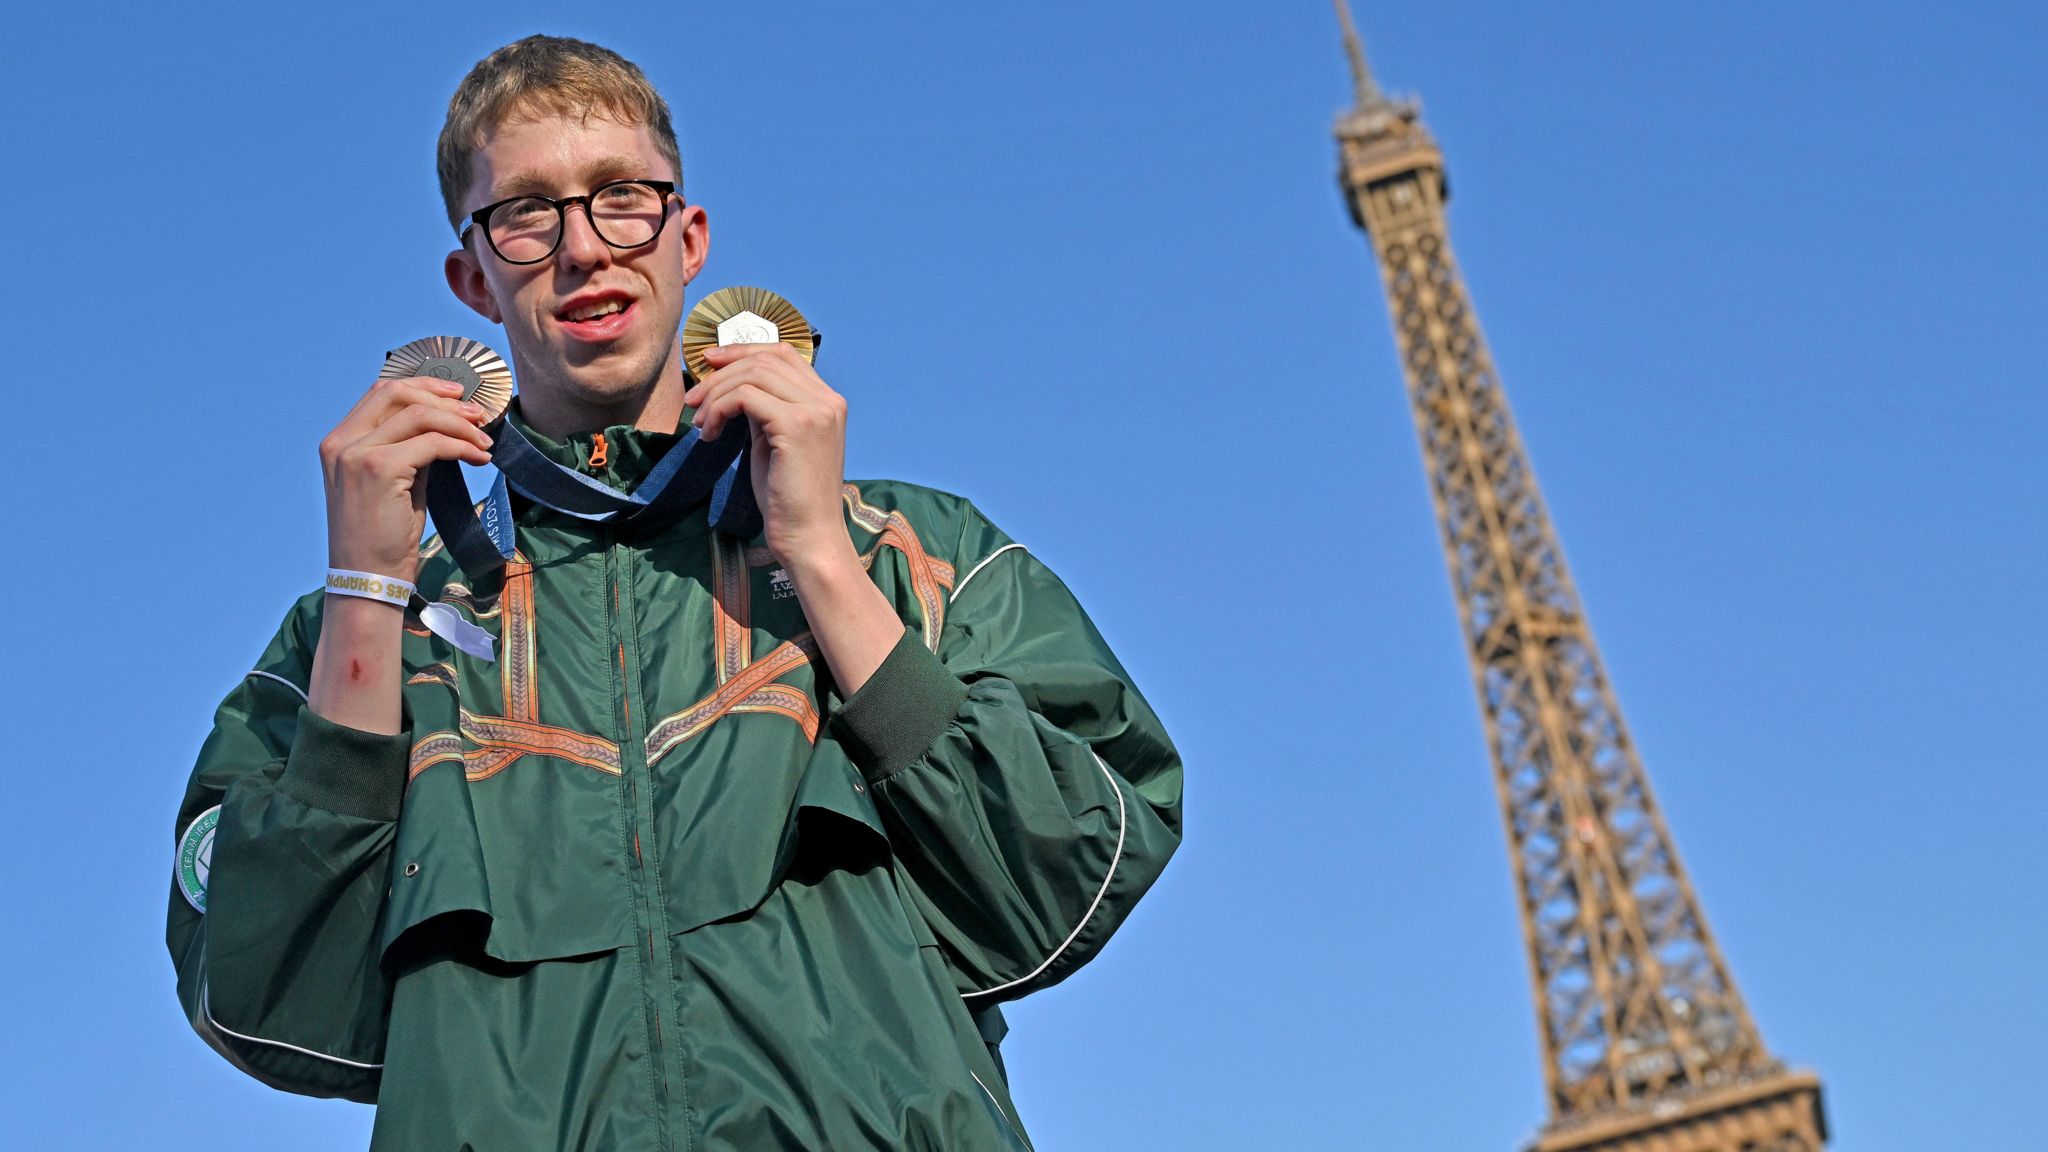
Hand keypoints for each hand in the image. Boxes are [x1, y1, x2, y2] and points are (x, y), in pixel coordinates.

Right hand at [319, 376, 493, 582]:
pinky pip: (432, 443)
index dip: (423, 387)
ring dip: (459, 424)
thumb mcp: (392, 482)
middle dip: (443, 399)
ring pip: (419, 415)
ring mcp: (356, 453)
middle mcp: (341, 442)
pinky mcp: (378, 469)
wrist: (368, 578)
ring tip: (484, 441)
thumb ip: (407, 449)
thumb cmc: (382, 537)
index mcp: (339, 442)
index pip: (381, 393)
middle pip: (397, 393)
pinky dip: (461, 446)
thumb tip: (445, 425)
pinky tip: (479, 457)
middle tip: (478, 415)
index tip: (457, 395)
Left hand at [686, 342, 851, 569]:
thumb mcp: (775, 442)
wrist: (808, 537)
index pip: (783, 353)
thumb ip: (764, 409)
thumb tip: (731, 384)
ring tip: (701, 423)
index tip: (708, 363)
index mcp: (827, 401)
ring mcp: (816, 411)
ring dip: (716, 394)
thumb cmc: (789, 498)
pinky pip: (745, 397)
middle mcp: (827, 400)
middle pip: (765, 359)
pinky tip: (710, 434)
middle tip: (693, 399)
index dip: (742, 351)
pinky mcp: (797, 426)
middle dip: (721, 373)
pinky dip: (719, 409)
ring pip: (752, 374)